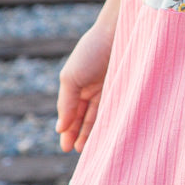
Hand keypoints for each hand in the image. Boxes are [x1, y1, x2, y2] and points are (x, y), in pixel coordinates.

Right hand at [56, 17, 115, 152]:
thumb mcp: (71, 78)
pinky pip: (114, 111)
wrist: (119, 33)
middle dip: (79, 134)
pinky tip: (105, 137)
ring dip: (93, 133)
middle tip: (77, 151)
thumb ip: (66, 104)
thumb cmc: (91, 52)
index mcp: (76, 84)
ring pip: (99, 117)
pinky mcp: (124, 90)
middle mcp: (92, 88)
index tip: (66, 147)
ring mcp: (108, 89)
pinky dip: (109, 124)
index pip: (70, 112)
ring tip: (89, 149)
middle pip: (84, 117)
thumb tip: (60, 128)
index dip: (68, 129)